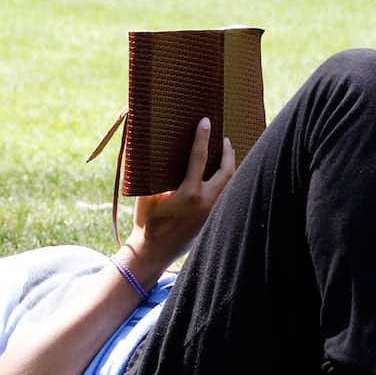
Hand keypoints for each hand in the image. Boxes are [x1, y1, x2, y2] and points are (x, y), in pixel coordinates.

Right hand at [124, 118, 234, 276]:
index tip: (205, 121)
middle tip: (224, 139)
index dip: (202, 137)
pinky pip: (224, 196)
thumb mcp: (146, 195)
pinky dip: (225, 183)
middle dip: (228, 152)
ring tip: (225, 154)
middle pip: (227, 171)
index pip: (200, 158)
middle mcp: (206, 203)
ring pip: (229, 185)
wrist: (153, 253)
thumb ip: (151, 174)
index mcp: (189, 194)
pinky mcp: (212, 221)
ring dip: (229, 168)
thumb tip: (146, 147)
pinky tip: (219, 177)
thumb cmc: (147, 222)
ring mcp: (212, 213)